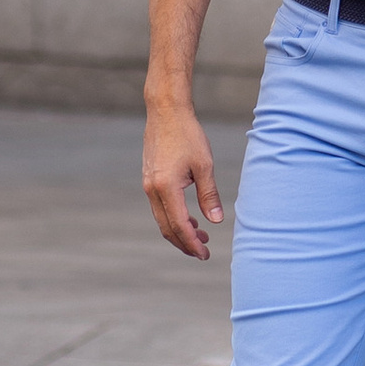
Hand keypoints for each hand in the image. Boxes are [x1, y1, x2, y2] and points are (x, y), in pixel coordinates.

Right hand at [143, 96, 221, 259]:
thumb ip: (209, 194)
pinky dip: (173, 217)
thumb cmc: (187, 135)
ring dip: (180, 231)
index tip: (205, 253)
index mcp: (166, 188)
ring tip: (201, 235)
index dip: (192, 243)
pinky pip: (160, 207)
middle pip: (167, 228)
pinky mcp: (149, 179)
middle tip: (203, 252)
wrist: (166, 112)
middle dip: (184, 243)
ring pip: (162, 219)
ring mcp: (148, 185)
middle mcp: (152, 190)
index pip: (179, 225)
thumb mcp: (204, 165)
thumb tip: (216, 221)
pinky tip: (190, 217)